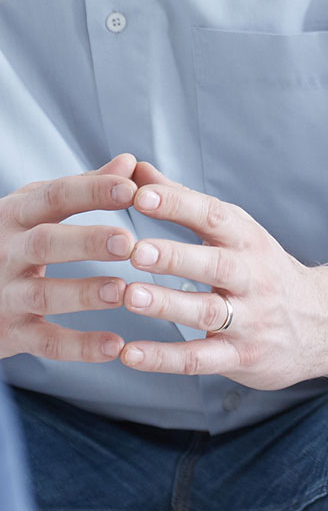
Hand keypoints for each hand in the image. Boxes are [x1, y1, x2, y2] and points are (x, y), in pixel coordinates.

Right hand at [0, 155, 137, 361]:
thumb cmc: (14, 238)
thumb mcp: (36, 207)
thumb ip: (83, 188)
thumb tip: (130, 163)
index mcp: (15, 215)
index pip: (54, 197)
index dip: (92, 191)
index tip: (131, 189)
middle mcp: (5, 252)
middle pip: (45, 243)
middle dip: (85, 242)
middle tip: (128, 242)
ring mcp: (5, 294)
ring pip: (43, 294)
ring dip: (84, 293)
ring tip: (122, 291)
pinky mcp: (10, 333)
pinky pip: (45, 342)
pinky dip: (79, 347)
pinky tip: (115, 345)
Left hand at [118, 162, 327, 389]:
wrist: (320, 324)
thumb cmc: (261, 270)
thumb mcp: (235, 232)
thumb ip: (183, 203)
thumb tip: (134, 168)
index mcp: (248, 240)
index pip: (215, 216)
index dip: (179, 205)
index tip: (140, 193)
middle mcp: (253, 276)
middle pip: (216, 264)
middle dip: (177, 256)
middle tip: (136, 250)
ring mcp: (250, 319)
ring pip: (209, 311)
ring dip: (169, 305)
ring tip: (130, 297)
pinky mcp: (241, 356)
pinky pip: (200, 359)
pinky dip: (164, 359)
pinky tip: (128, 354)